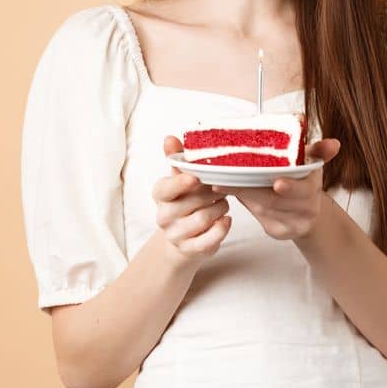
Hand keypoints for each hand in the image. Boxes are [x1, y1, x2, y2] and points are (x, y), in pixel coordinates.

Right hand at [155, 135, 232, 264]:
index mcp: (161, 194)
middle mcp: (163, 216)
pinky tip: (226, 220)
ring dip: (221, 208)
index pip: (166, 188)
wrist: (184, 238)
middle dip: (213, 193)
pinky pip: (210, 239)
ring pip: (205, 218)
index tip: (195, 178)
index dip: (181, 182)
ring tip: (222, 204)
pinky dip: (222, 228)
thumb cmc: (187, 201)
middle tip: (221, 188)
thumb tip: (169, 137)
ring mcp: (175, 235)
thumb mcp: (181, 178)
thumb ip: (177, 158)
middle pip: (194, 200)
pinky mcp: (189, 250)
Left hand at [213, 138, 341, 241]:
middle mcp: (307, 210)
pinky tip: (234, 194)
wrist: (310, 213)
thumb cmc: (305, 182)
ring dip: (243, 196)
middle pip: (275, 202)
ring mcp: (292, 224)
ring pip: (263, 210)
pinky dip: (246, 205)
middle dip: (250, 191)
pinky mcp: (278, 232)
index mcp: (314, 190)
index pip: (304, 191)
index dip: (291, 187)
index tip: (278, 183)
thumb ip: (320, 151)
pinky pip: (259, 219)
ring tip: (223, 183)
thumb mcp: (313, 163)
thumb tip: (334, 143)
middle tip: (227, 181)